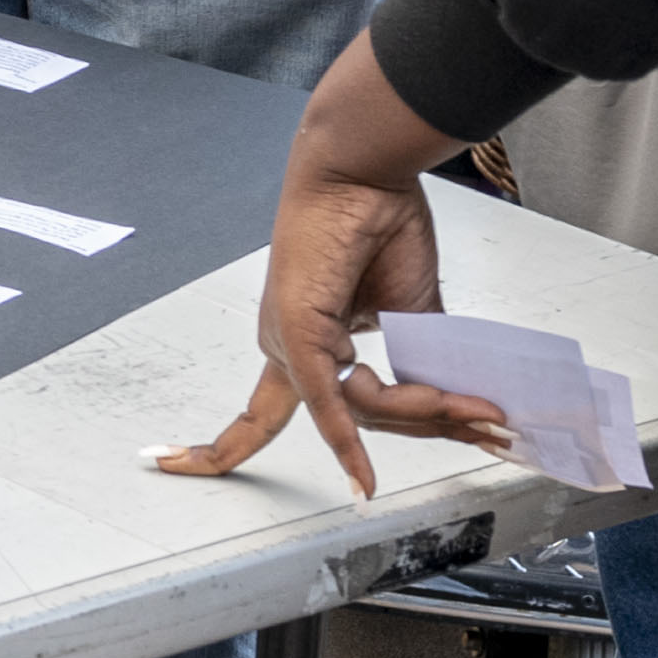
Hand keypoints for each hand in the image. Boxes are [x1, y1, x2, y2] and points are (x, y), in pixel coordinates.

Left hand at [155, 34, 501, 497]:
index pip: (256, 416)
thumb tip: (446, 411)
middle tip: (488, 427)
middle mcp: (285, 349)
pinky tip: (363, 483)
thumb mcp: (408, 314)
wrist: (365, 174)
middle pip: (356, 424)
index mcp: (300, 345)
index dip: (220, 450)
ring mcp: (290, 342)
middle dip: (427, 431)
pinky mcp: (303, 331)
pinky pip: (331, 402)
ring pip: (363, 413)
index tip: (169, 465)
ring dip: (430, 413)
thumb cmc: (379, 226)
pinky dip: (351, 443)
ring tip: (480, 405)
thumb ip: (417, 365)